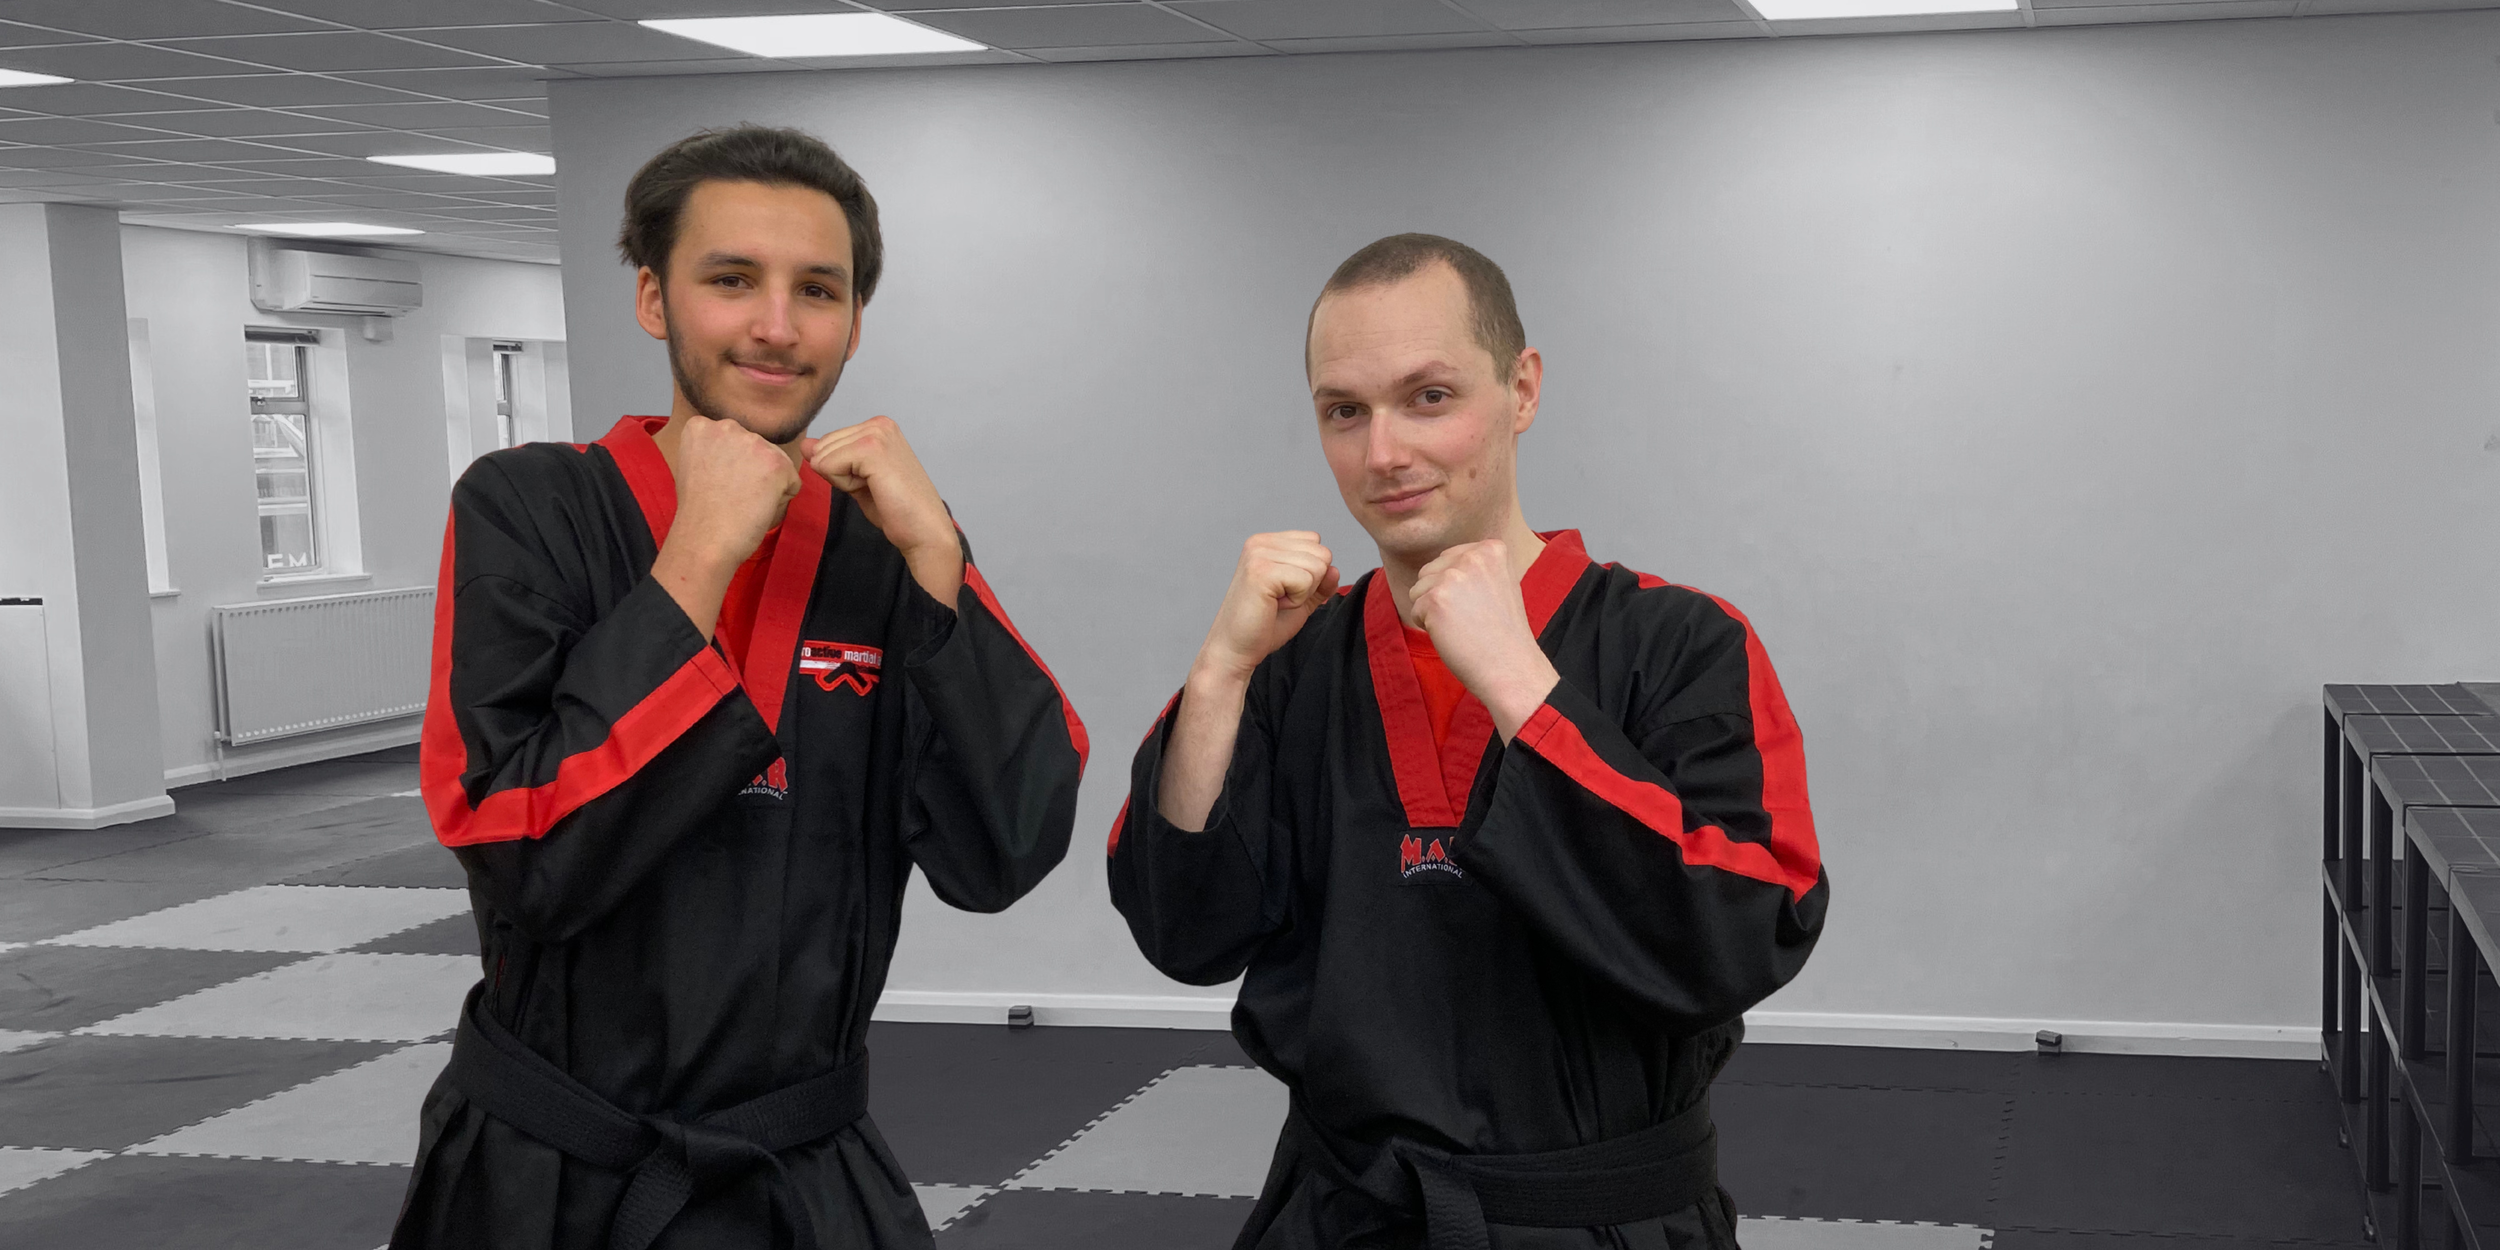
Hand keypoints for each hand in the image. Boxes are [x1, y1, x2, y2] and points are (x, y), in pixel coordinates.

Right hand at [671, 414, 801, 568]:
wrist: (703, 541)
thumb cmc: (699, 514)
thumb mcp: (695, 466)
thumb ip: (717, 451)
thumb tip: (740, 456)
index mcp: (702, 426)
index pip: (735, 441)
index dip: (730, 468)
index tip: (716, 483)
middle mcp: (728, 426)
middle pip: (758, 449)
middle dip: (752, 472)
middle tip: (730, 495)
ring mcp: (753, 442)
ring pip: (776, 464)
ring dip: (767, 485)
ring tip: (742, 502)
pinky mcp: (777, 463)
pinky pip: (792, 482)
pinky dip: (781, 500)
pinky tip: (756, 508)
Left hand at [801, 416, 961, 601]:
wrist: (924, 531)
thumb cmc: (897, 509)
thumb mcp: (856, 479)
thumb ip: (832, 459)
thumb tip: (805, 444)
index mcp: (878, 426)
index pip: (827, 443)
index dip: (841, 471)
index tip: (873, 483)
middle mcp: (878, 423)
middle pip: (822, 448)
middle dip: (840, 474)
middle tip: (875, 487)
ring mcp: (876, 433)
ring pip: (823, 457)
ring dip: (844, 481)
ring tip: (877, 488)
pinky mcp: (871, 449)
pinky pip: (828, 465)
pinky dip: (845, 485)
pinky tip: (873, 489)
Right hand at [1195, 532, 1338, 683]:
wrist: (1236, 649)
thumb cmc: (1262, 626)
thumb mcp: (1301, 600)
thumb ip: (1320, 583)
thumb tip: (1335, 569)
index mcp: (1267, 543)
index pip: (1315, 542)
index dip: (1312, 573)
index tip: (1284, 591)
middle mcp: (1261, 543)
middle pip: (1321, 553)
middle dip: (1311, 583)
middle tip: (1280, 599)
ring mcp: (1259, 554)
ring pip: (1317, 566)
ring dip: (1303, 593)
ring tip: (1276, 602)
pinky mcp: (1262, 571)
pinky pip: (1306, 580)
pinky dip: (1296, 600)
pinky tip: (1274, 605)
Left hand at [1411, 540, 1558, 739]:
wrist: (1511, 667)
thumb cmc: (1504, 633)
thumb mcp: (1500, 582)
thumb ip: (1474, 566)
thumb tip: (1442, 562)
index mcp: (1491, 548)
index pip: (1448, 559)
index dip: (1457, 587)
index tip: (1481, 604)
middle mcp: (1472, 556)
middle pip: (1429, 571)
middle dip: (1441, 596)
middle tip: (1471, 618)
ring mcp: (1453, 576)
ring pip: (1418, 590)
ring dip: (1433, 611)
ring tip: (1463, 626)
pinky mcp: (1436, 599)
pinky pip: (1415, 610)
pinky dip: (1428, 628)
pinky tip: (1454, 636)